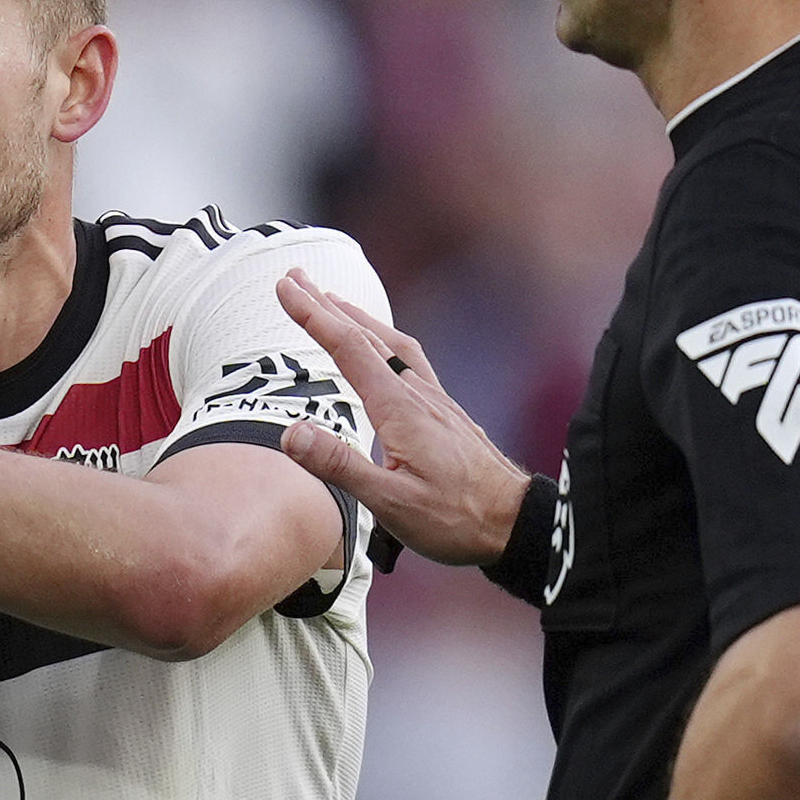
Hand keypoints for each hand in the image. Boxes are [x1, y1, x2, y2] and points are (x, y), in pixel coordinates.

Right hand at [272, 271, 534, 566]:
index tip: (285, 288)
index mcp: (398, 408)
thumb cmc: (456, 517)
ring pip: (390, 344)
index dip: (312, 315)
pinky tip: (385, 350)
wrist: (514, 521)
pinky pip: (409, 361)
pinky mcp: (444, 413)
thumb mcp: (389, 501)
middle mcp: (416, 394)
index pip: (347, 348)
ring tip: (332, 302)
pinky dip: (385, 341)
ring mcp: (433, 401)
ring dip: (357, 319)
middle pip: (365, 336)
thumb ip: (339, 465)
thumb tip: (291, 433)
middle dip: (326, 304)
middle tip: (296, 278)